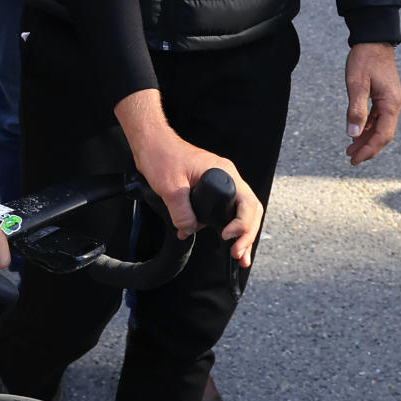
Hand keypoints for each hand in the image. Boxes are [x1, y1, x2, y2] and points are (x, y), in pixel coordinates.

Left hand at [114, 90, 263, 265]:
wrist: (151, 143)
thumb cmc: (162, 156)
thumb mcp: (170, 187)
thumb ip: (181, 211)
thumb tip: (190, 230)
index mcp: (224, 173)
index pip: (247, 203)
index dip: (242, 224)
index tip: (227, 236)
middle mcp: (227, 178)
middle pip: (249, 210)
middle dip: (247, 235)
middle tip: (239, 256)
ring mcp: (220, 184)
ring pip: (238, 213)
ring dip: (239, 235)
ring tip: (238, 256)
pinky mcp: (210, 190)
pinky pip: (222, 211)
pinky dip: (222, 227)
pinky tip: (217, 242)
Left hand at [345, 42, 400, 164]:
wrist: (373, 39)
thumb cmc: (364, 59)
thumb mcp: (356, 84)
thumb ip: (356, 109)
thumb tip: (353, 134)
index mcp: (391, 103)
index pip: (383, 135)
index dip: (369, 149)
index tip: (355, 159)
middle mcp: (394, 104)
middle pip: (383, 134)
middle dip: (368, 148)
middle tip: (351, 157)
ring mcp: (390, 100)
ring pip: (380, 126)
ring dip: (367, 138)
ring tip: (351, 148)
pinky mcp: (385, 96)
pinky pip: (378, 117)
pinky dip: (368, 126)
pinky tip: (357, 131)